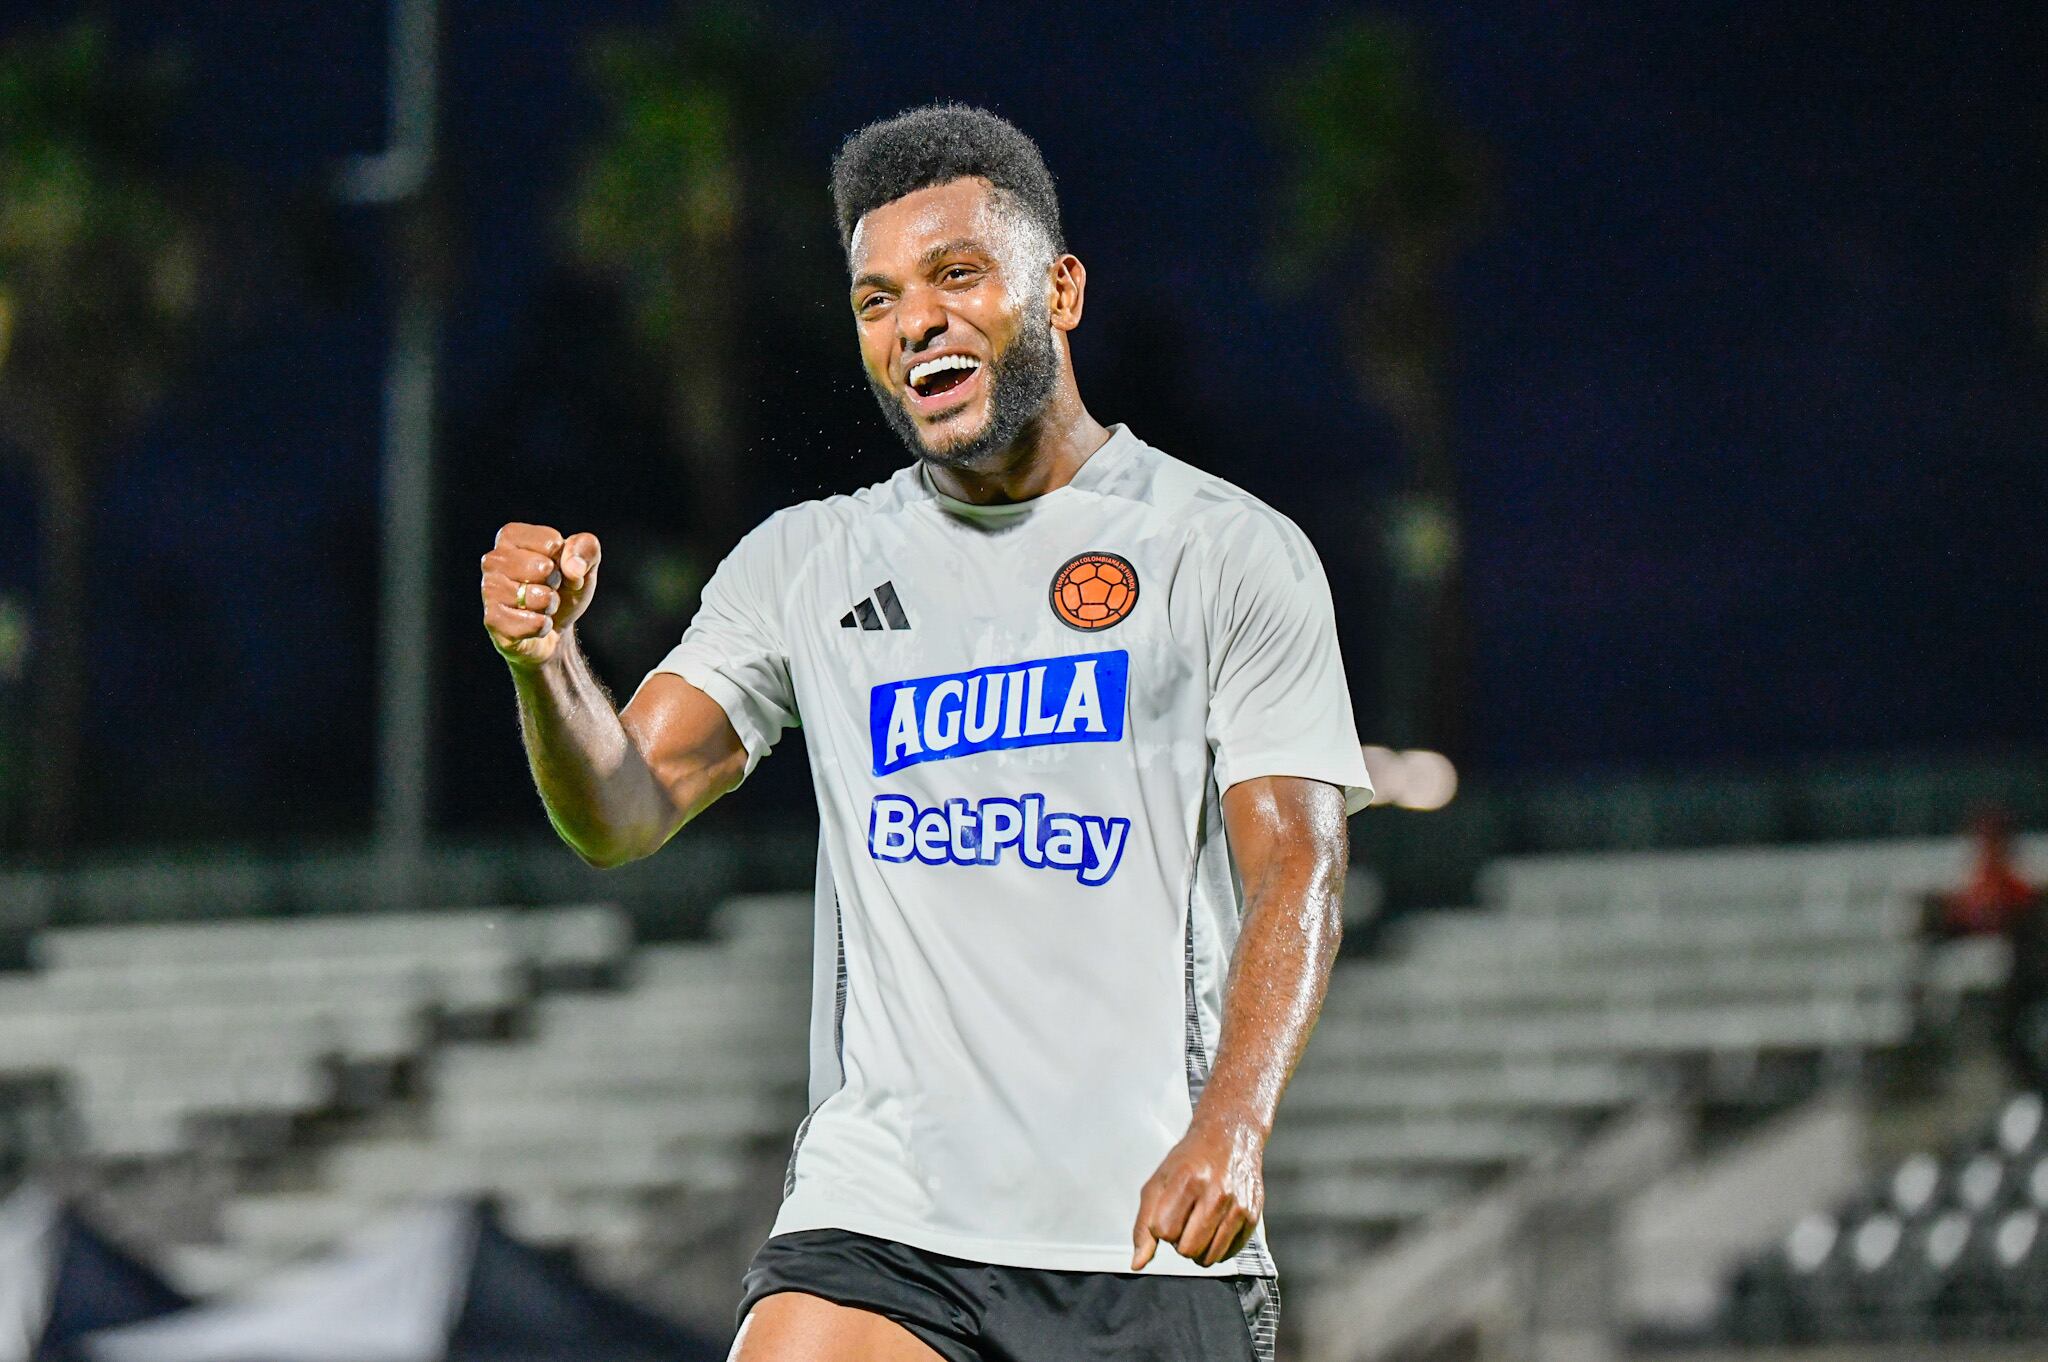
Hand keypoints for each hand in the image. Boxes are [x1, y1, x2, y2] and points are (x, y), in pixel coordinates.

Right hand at [481, 522, 601, 668]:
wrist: (555, 629)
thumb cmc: (564, 589)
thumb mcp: (584, 564)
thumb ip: (586, 549)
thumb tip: (573, 568)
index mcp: (510, 536)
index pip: (551, 542)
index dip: (564, 559)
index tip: (556, 567)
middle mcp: (493, 560)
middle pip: (543, 568)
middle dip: (556, 583)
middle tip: (549, 588)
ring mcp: (489, 590)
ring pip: (538, 597)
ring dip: (550, 605)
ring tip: (541, 605)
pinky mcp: (493, 620)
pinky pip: (534, 623)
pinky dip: (544, 626)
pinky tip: (535, 623)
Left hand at [1131, 1114, 1264, 1269]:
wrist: (1230, 1136)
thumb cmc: (1190, 1159)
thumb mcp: (1158, 1182)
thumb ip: (1144, 1225)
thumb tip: (1137, 1263)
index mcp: (1187, 1181)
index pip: (1164, 1232)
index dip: (1161, 1227)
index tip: (1168, 1212)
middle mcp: (1216, 1194)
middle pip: (1187, 1250)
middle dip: (1180, 1241)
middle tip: (1184, 1220)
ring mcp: (1237, 1206)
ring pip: (1209, 1258)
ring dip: (1199, 1248)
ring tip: (1199, 1224)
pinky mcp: (1253, 1217)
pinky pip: (1229, 1255)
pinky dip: (1218, 1248)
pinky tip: (1215, 1227)